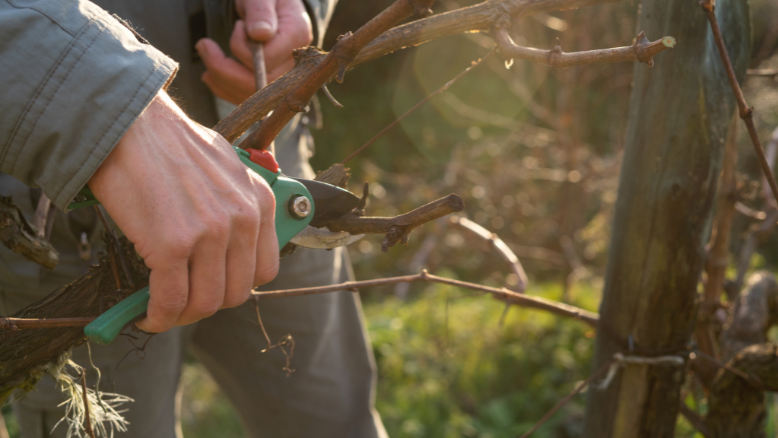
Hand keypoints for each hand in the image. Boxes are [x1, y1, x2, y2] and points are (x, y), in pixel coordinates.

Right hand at [88, 90, 278, 332]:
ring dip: (181, 316)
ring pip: (204, 303)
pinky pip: (170, 300)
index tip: (213, 288)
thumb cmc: (171, 144)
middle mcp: (242, 219)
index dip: (236, 287)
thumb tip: (234, 241)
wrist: (130, 124)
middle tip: (183, 302)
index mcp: (260, 202)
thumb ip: (239, 203)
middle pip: (235, 293)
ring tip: (163, 310)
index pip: (265, 271)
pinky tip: (147, 315)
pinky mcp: (172, 244)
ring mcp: (209, 234)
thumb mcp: (227, 167)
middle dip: (207, 305)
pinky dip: (158, 317)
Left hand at [196, 0, 312, 104]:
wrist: (272, 6)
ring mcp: (284, 78)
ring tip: (205, 53)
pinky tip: (210, 74)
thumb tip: (260, 34)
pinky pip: (245, 98)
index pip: (267, 59)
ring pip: (249, 95)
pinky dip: (223, 88)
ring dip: (220, 78)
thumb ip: (260, 11)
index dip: (243, 48)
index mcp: (297, 36)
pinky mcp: (271, 87)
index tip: (237, 27)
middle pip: (258, 84)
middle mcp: (295, 63)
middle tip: (203, 45)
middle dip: (224, 69)